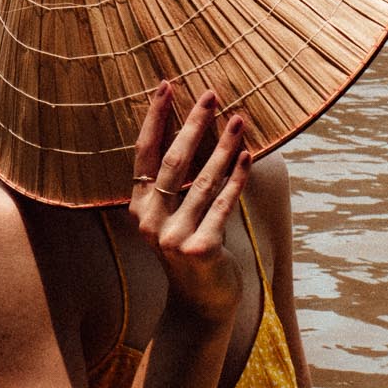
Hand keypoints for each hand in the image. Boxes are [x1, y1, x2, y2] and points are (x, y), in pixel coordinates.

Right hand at [130, 84, 251, 324]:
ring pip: (203, 181)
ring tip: (239, 119)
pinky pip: (223, 204)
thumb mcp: (174, 216)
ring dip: (223, 147)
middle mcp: (150, 221)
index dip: (155, 118)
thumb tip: (194, 125)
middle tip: (210, 94)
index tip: (166, 85)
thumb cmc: (191, 248)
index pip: (144, 154)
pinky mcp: (200, 248)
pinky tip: (249, 156)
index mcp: (138, 207)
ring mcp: (173, 237)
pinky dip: (238, 179)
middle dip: (192, 124)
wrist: (202, 302)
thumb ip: (174, 182)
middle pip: (173, 161)